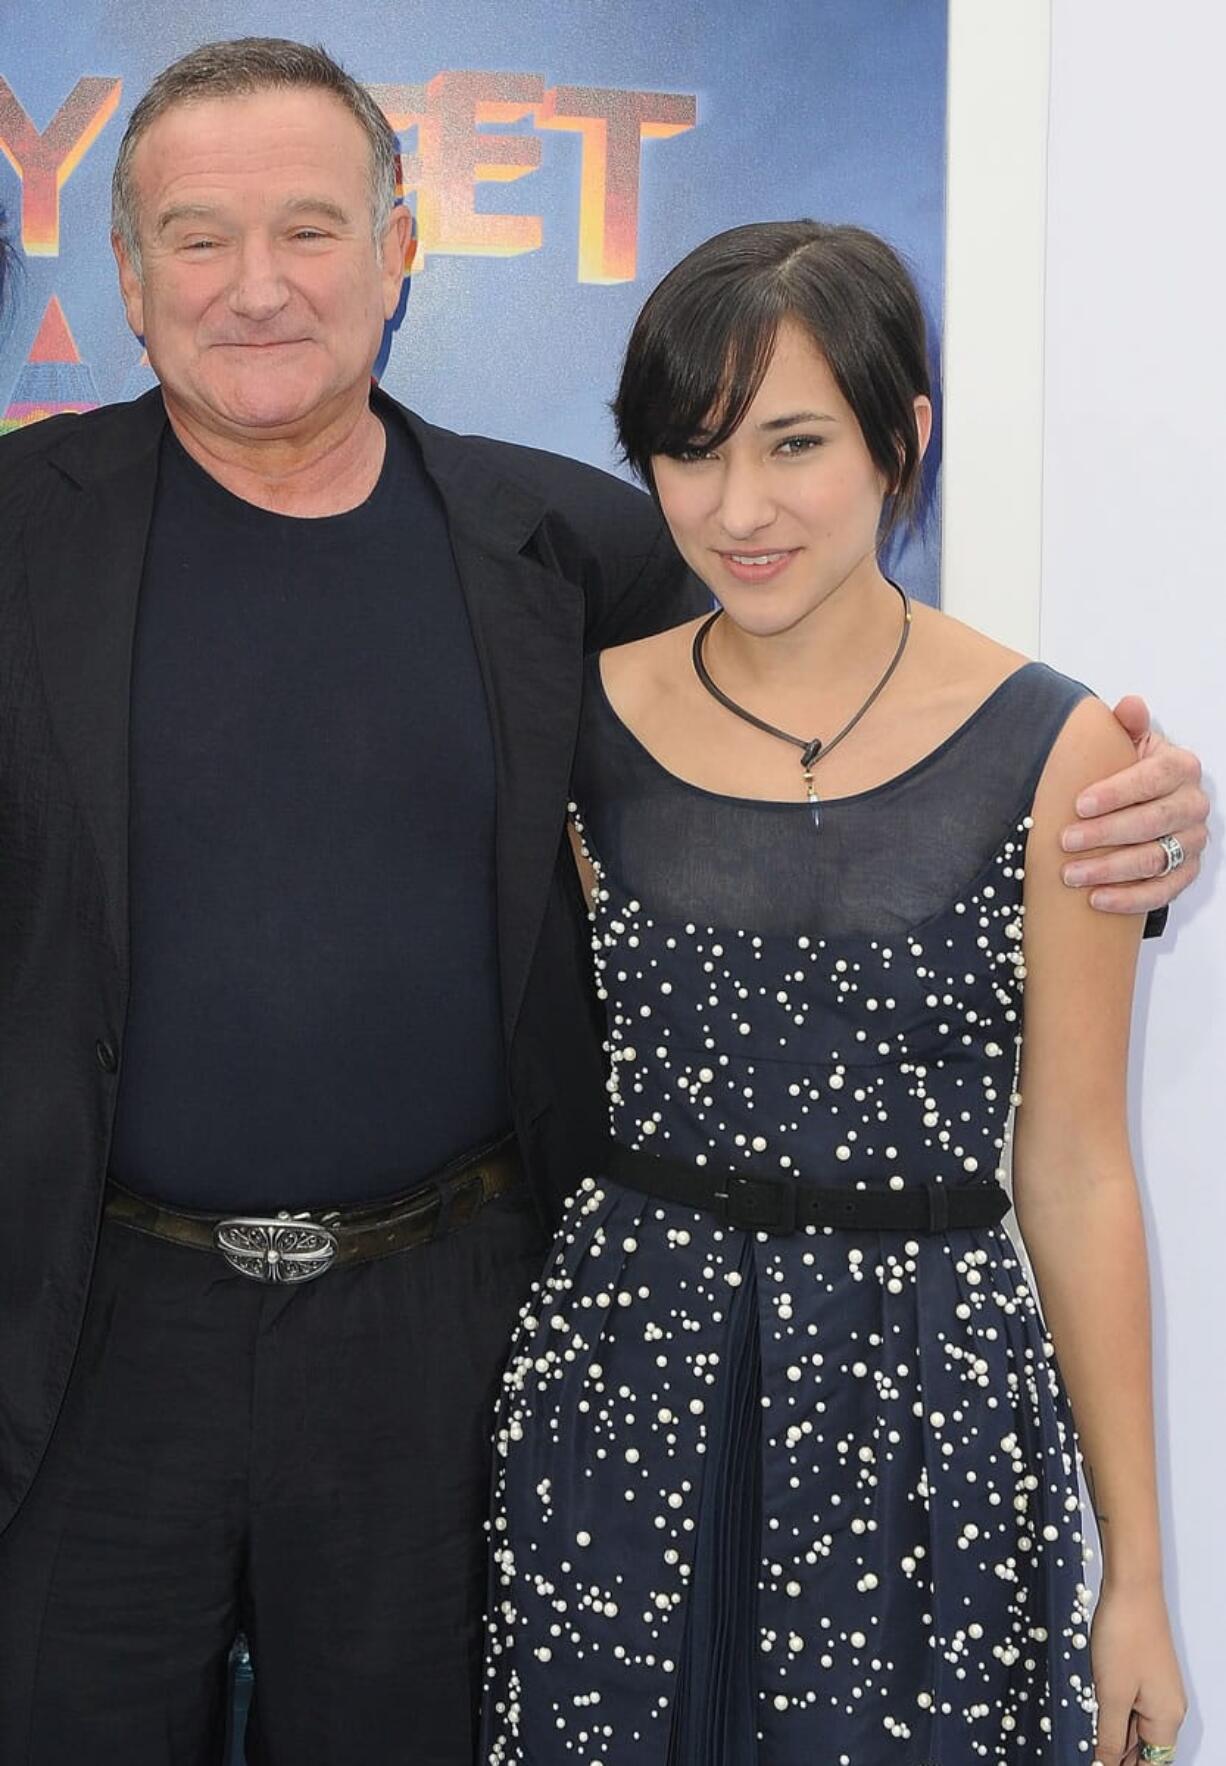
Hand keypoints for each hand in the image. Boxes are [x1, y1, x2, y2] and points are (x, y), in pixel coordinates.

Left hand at [1061, 696, 1208, 912]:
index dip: (1117, 792)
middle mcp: (1194, 804)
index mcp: (1181, 767)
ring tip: (1071, 874)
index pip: (1154, 778)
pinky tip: (1096, 899)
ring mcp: (1193, 841)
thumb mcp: (1125, 743)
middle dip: (1106, 834)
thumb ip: (1126, 725)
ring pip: (1155, 860)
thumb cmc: (1128, 771)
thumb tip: (1131, 705)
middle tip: (1065, 840)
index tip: (1079, 804)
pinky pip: (1163, 891)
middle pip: (1154, 822)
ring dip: (1110, 870)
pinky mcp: (1186, 872)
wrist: (1143, 802)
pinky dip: (1129, 899)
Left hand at [1090, 1583, 1186, 1764]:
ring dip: (1114, 1732)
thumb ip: (1110, 1736)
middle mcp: (1168, 1706)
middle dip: (1119, 1756)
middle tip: (1092, 1756)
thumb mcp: (1111, 1695)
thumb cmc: (1125, 1636)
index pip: (1152, 1765)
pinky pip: (1131, 1703)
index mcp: (1166, 1719)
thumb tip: (1107, 1765)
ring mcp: (1157, 1688)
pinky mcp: (1144, 1671)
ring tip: (1090, 1739)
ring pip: (1135, 1725)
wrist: (1130, 1589)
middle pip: (1145, 1748)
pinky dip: (1114, 1710)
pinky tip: (1095, 1708)